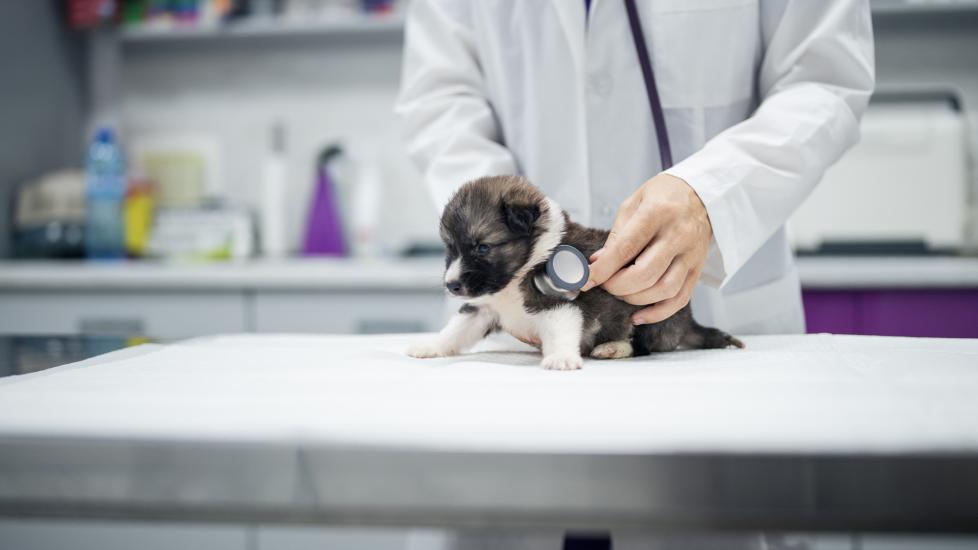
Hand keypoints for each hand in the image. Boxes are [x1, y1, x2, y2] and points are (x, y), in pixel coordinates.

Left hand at [581, 173, 711, 324]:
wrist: (702, 194)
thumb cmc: (662, 197)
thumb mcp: (634, 204)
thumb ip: (616, 235)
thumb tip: (597, 264)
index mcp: (657, 213)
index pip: (626, 248)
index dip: (603, 269)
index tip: (585, 281)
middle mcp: (678, 235)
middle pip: (645, 274)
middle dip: (617, 286)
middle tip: (605, 284)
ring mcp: (691, 255)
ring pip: (663, 290)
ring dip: (635, 299)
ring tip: (621, 293)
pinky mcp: (698, 269)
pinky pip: (680, 299)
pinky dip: (657, 313)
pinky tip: (638, 315)